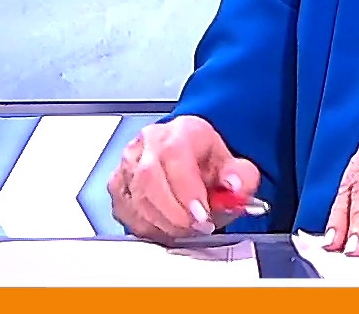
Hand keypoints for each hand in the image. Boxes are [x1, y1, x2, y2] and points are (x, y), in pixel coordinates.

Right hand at [108, 114, 261, 242]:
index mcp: (180, 130)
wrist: (189, 161)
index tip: (202, 215)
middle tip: (198, 227)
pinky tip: (168, 227)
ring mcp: (128, 164)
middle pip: (149, 180)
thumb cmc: (206, 162)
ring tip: (187, 228)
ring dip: (164, 224)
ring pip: (136, 201)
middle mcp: (148, 143)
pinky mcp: (117, 186)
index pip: (174, 154)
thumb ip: (241, 177)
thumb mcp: (234, 166)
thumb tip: (235, 186)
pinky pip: (127, 214)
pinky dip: (149, 228)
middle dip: (175, 214)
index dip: (186, 190)